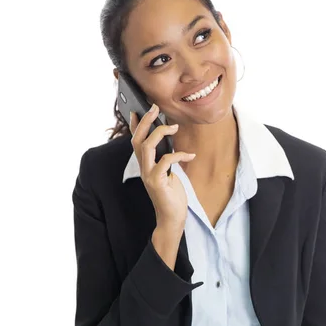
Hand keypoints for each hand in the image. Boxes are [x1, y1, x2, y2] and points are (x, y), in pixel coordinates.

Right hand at [129, 104, 194, 230]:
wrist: (172, 217)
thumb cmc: (171, 194)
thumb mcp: (167, 172)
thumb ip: (165, 158)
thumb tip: (170, 140)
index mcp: (145, 164)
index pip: (135, 141)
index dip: (135, 125)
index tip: (138, 109)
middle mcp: (143, 168)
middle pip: (137, 139)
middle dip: (145, 121)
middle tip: (155, 108)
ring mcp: (148, 175)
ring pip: (146, 146)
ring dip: (160, 132)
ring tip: (174, 126)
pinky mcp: (157, 182)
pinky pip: (165, 161)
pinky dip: (179, 154)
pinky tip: (190, 155)